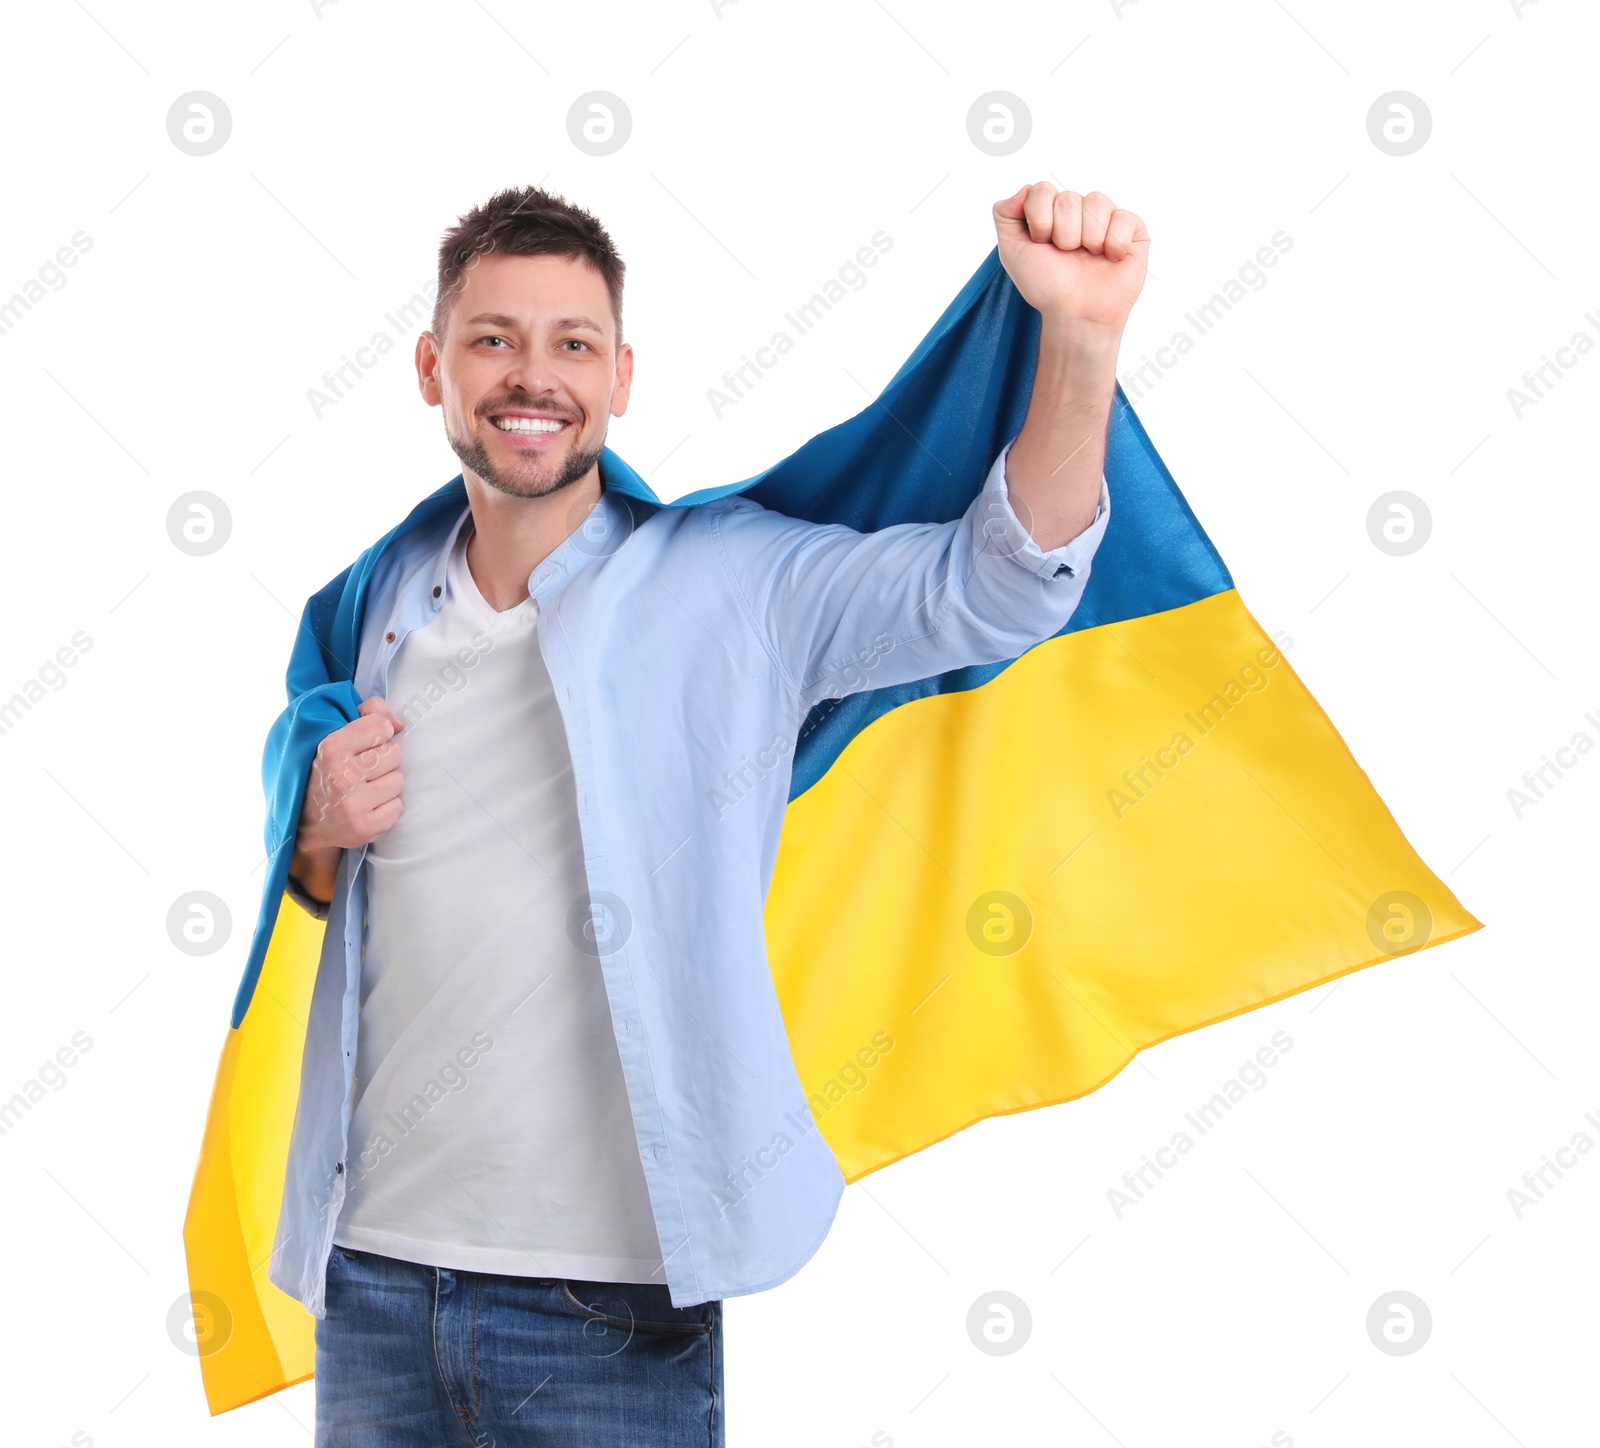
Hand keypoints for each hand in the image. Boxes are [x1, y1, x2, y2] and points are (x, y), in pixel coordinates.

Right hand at [289, 695, 405, 900]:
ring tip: (366, 788)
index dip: (379, 733)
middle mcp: (341, 776)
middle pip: (395, 753)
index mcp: (331, 748)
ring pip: (398, 780)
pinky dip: (387, 806)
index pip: (382, 726)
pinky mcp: (365, 828)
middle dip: (384, 759)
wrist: (305, 822)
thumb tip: (399, 724)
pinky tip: (368, 806)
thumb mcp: (336, 735)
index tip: (366, 743)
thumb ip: (369, 714)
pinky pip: (398, 807)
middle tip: (365, 769)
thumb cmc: (327, 771)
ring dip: (387, 783)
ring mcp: (353, 805)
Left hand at [992, 182, 1149, 334]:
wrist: (1076, 314)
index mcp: (1051, 211)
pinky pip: (1122, 217)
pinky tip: (1109, 259)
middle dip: (1062, 235)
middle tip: (1067, 256)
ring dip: (1087, 239)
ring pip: (1096, 202)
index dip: (1039, 222)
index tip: (1041, 245)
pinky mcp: (1132, 229)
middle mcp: (1078, 210)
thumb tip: (1024, 188)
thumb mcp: (1011, 251)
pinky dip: (1113, 244)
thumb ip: (1004, 214)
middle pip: (1067, 199)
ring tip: (1088, 257)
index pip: (1041, 190)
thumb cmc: (1046, 285)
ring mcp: (1105, 217)